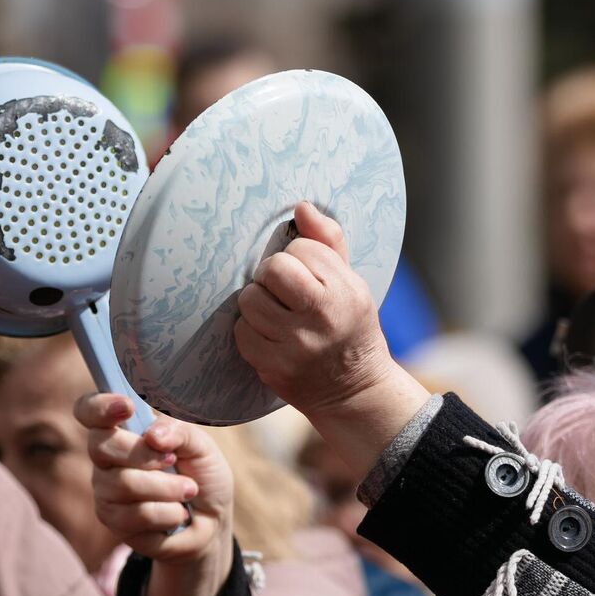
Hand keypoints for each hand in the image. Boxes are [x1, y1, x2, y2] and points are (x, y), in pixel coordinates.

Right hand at [76, 394, 232, 595]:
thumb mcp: (202, 446)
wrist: (213, 521)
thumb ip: (179, 432)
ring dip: (167, 488)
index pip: (89, 411)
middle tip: (173, 460)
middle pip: (101, 446)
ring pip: (124, 483)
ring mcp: (106, 491)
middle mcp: (106, 459)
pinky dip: (168, 513)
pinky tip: (177, 514)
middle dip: (144, 454)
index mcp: (124, 431)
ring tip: (188, 491)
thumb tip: (152, 435)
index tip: (128, 407)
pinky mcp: (114, 522)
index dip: (99, 406)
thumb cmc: (202, 476)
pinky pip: (136, 515)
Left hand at [234, 203, 429, 473]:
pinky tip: (269, 335)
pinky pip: (242, 331)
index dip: (300, 257)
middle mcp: (322, 317)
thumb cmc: (348, 325)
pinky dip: (250, 330)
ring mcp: (296, 345)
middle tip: (284, 290)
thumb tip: (301, 206)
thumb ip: (328, 240)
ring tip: (276, 312)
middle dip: (273, 274)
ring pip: (250, 299)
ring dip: (258, 302)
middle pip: (272, 268)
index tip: (309, 275)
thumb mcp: (352, 282)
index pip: (302, 248)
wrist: (353, 389)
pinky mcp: (274, 366)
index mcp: (345, 291)